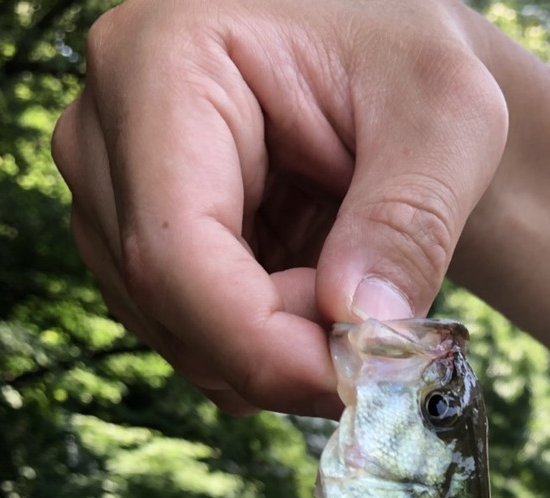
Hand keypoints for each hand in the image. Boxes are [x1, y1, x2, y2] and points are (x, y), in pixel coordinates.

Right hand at [51, 0, 506, 415]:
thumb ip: (409, 222)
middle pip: (169, 308)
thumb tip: (360, 325)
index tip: (356, 381)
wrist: (390, 75)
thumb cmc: (412, 66)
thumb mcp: (446, 118)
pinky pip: (195, 345)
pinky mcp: (134, 250)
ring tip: (353, 280)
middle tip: (380, 334)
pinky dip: (268, 348)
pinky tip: (316, 289)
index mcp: (159, 64)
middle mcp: (104, 134)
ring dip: (282, 350)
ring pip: (182, 341)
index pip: (173, 253)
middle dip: (284, 352)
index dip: (261, 345)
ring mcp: (109, 200)